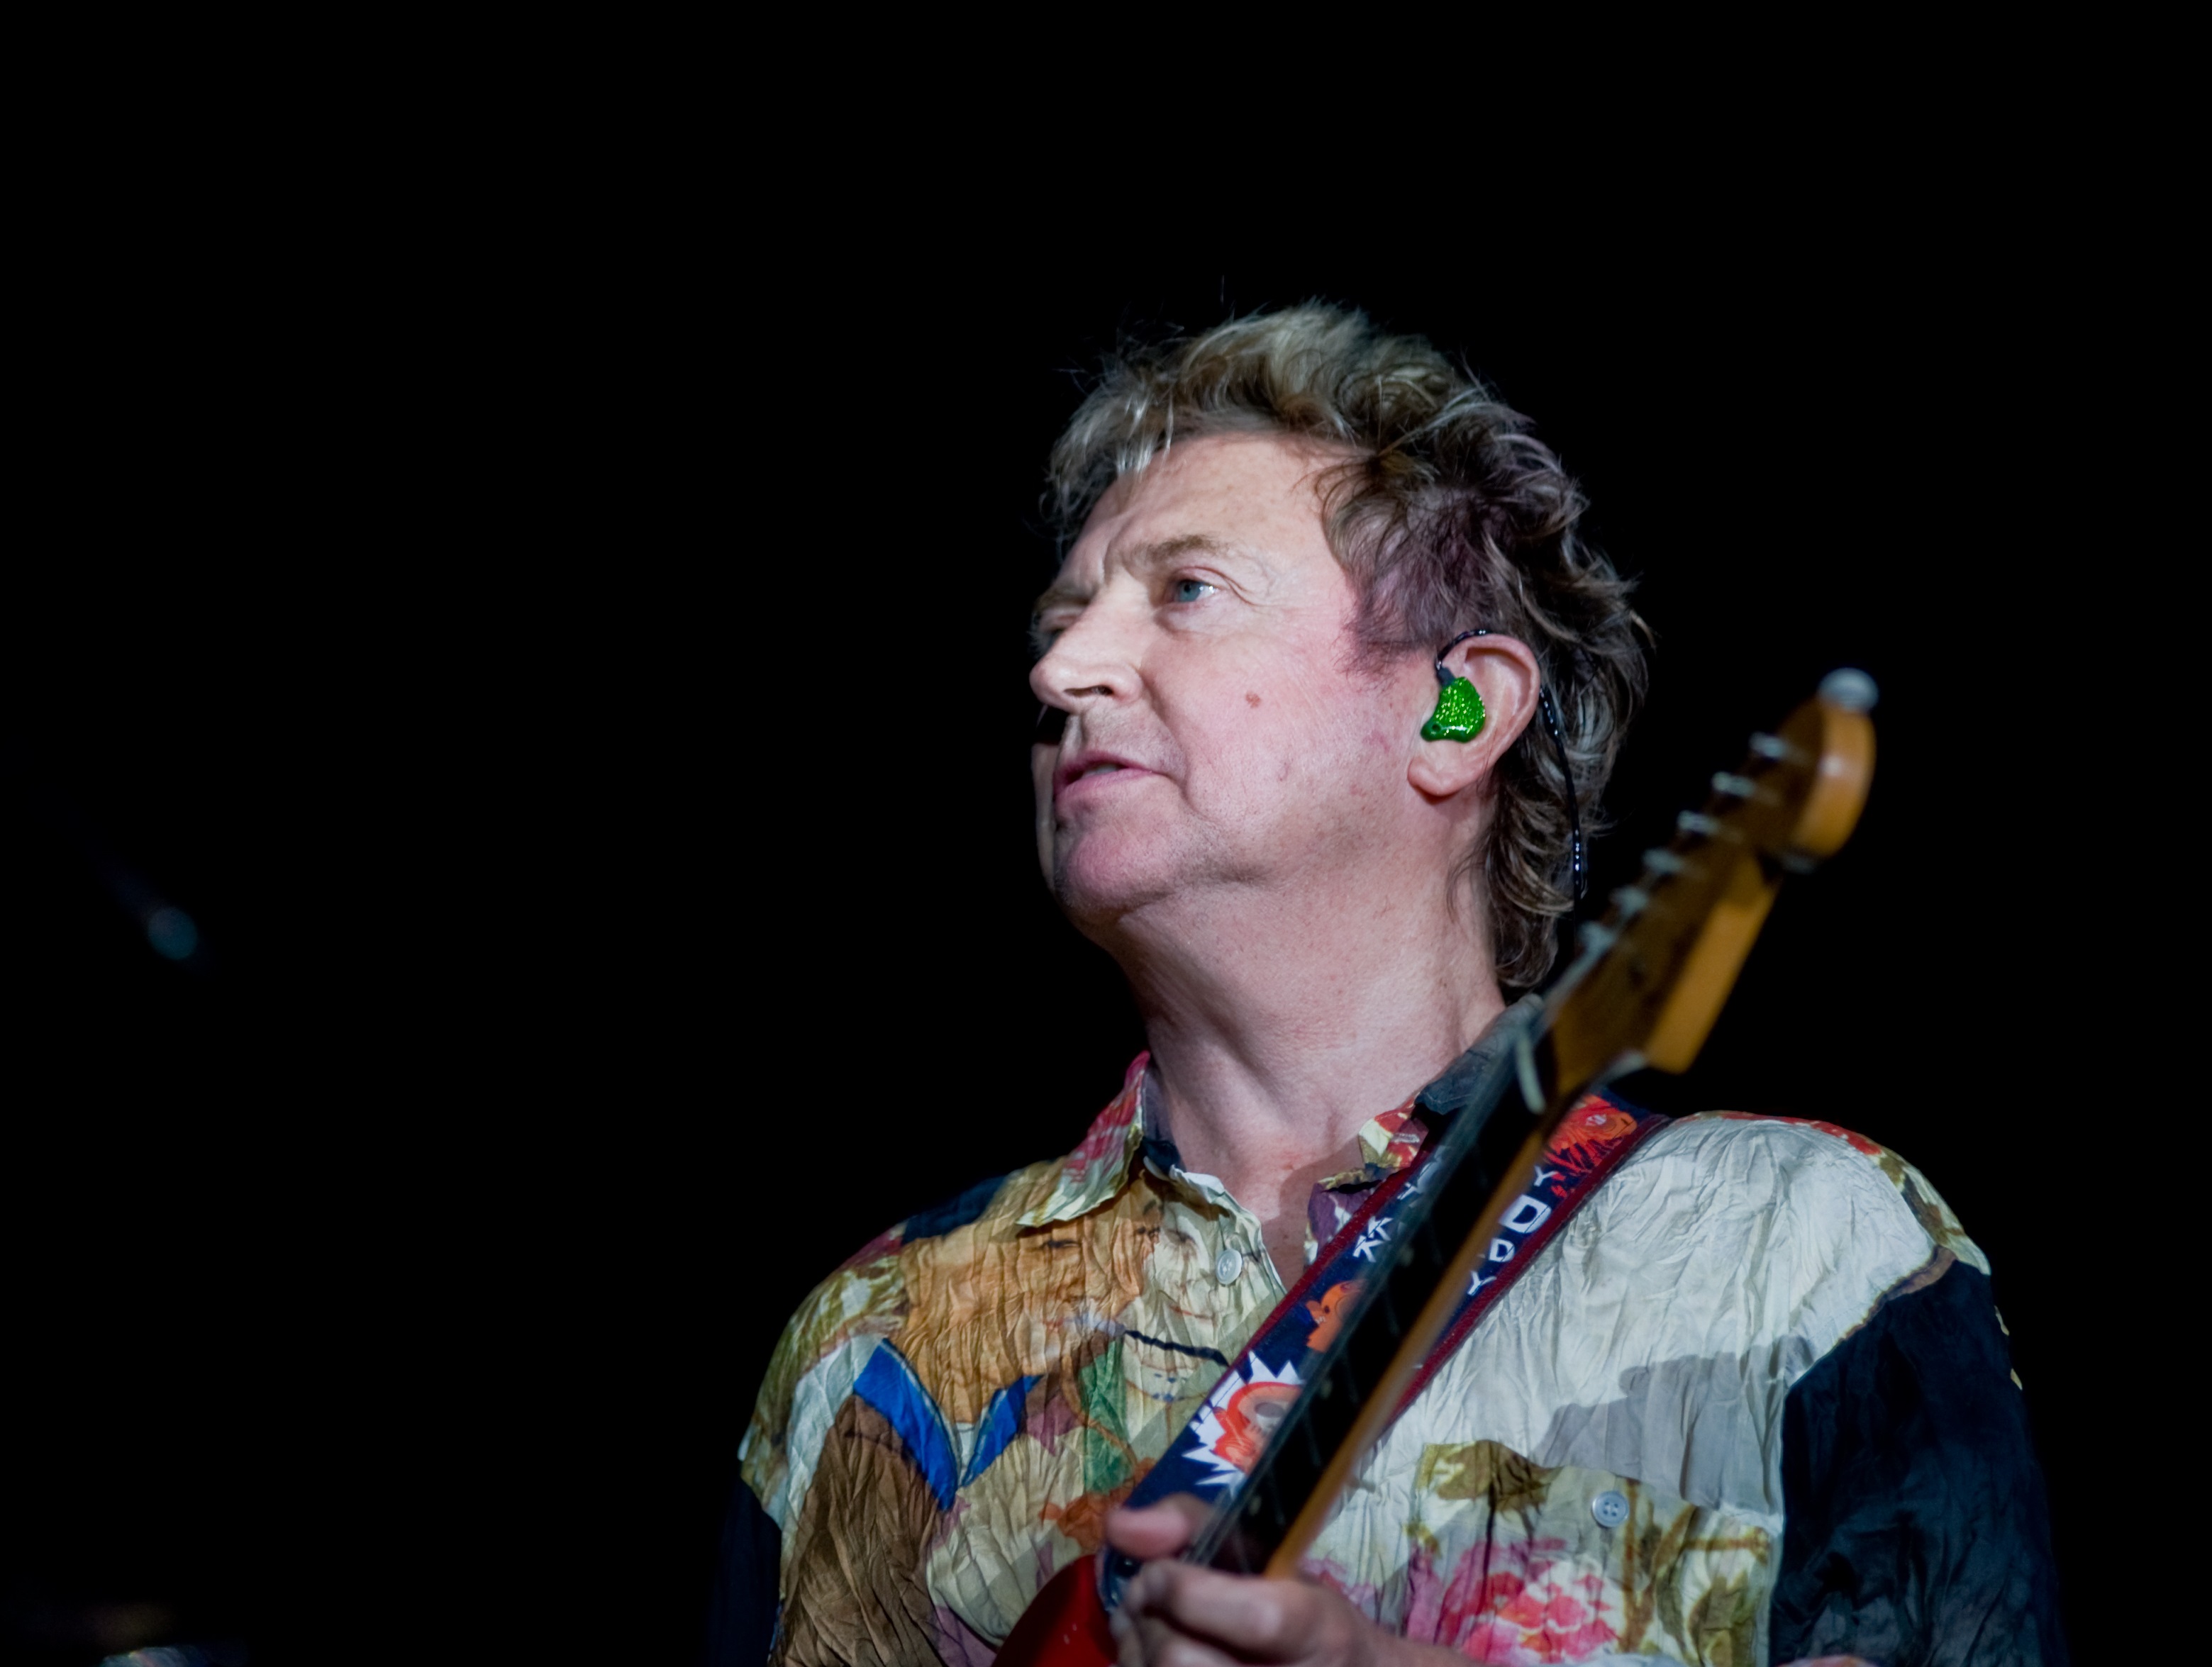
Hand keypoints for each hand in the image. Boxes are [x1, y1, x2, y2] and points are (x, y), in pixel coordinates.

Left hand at [1102, 1501, 1457, 1666]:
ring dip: (1135, 1645)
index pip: (1256, 1618)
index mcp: (1316, 1630)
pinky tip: (1152, 1658)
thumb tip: (1120, 1524)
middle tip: (1149, 1597)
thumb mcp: (1268, 1555)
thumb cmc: (1299, 1613)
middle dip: (1148, 1617)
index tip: (1162, 1573)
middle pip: (1182, 1657)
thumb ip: (1193, 1523)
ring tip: (1152, 1626)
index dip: (1186, 1589)